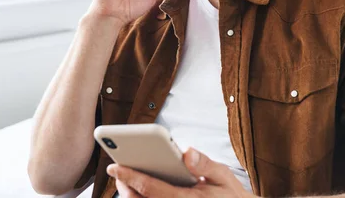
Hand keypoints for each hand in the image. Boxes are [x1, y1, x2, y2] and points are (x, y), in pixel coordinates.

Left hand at [107, 148, 254, 197]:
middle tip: (118, 171)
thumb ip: (205, 164)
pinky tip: (138, 190)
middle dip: (125, 186)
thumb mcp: (223, 176)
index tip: (114, 166)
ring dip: (131, 195)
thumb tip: (186, 152)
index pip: (151, 189)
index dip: (130, 176)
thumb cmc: (230, 196)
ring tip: (125, 179)